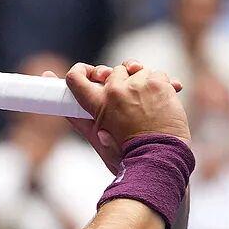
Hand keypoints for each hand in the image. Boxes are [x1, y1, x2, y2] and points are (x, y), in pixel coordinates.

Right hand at [65, 60, 189, 148]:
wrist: (161, 158)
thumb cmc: (130, 156)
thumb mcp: (99, 142)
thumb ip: (82, 124)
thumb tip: (66, 111)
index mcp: (98, 104)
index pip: (76, 78)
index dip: (80, 71)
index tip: (86, 73)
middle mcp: (116, 90)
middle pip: (113, 71)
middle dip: (119, 79)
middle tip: (125, 93)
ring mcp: (139, 85)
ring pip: (137, 70)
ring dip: (141, 80)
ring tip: (147, 99)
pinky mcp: (159, 84)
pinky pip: (157, 73)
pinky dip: (160, 84)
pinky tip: (161, 97)